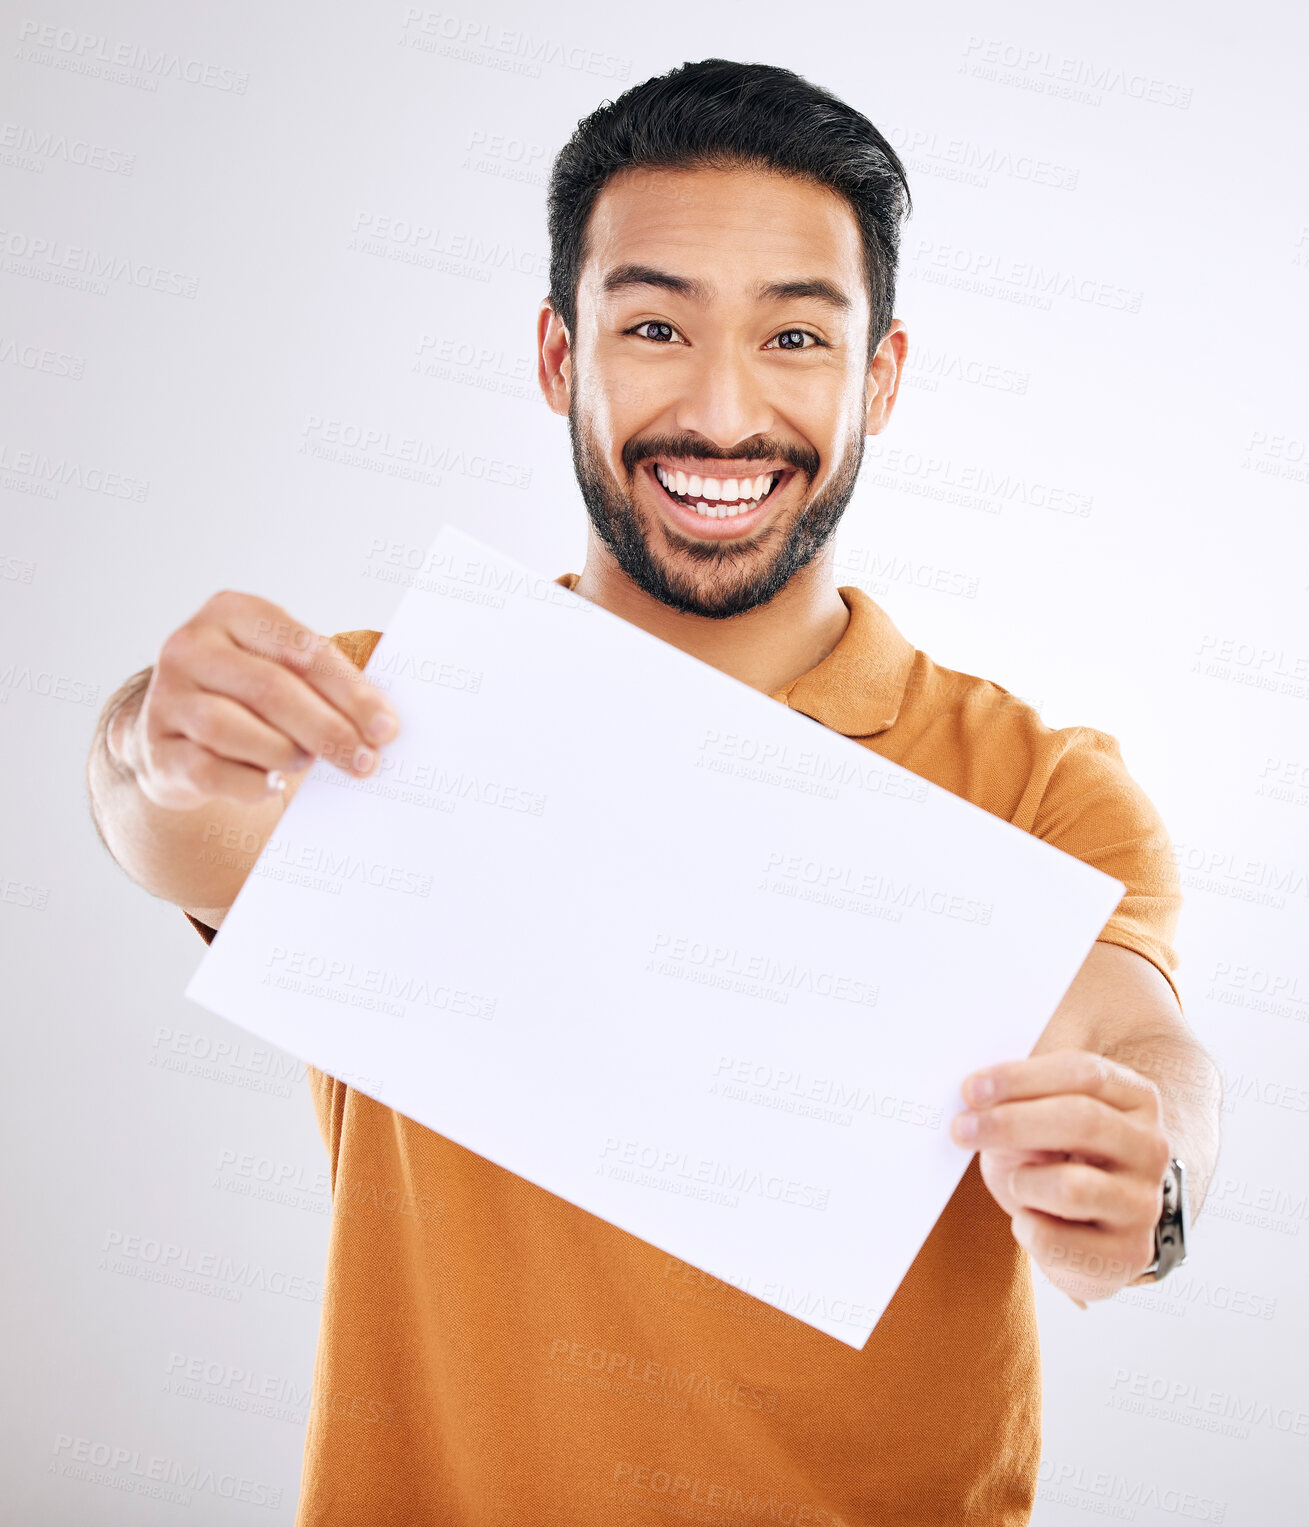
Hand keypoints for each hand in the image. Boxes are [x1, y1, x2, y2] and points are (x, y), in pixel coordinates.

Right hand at [115, 592, 400, 809]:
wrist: (180, 733)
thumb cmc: (252, 696)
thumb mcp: (285, 668)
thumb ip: (329, 676)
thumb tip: (385, 716)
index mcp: (233, 612)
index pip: (301, 649)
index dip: (349, 691)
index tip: (385, 728)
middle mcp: (191, 647)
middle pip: (269, 689)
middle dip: (327, 729)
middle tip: (365, 762)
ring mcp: (167, 697)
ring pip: (229, 727)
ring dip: (282, 751)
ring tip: (307, 763)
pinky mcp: (156, 748)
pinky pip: (206, 770)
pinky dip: (247, 781)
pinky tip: (270, 784)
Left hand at [950, 1049, 1171, 1305]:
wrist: (1080, 1234)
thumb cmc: (1051, 1160)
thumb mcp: (1038, 1117)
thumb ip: (1019, 1096)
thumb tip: (975, 1093)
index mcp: (1135, 1098)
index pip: (1084, 1073)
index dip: (1022, 1078)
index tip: (971, 1089)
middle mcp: (1151, 1148)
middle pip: (1082, 1120)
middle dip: (1011, 1122)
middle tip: (961, 1128)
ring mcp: (1145, 1204)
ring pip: (1070, 1186)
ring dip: (1022, 1182)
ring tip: (1016, 1183)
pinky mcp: (1128, 1255)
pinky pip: (1055, 1240)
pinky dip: (1026, 1228)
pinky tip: (1030, 1220)